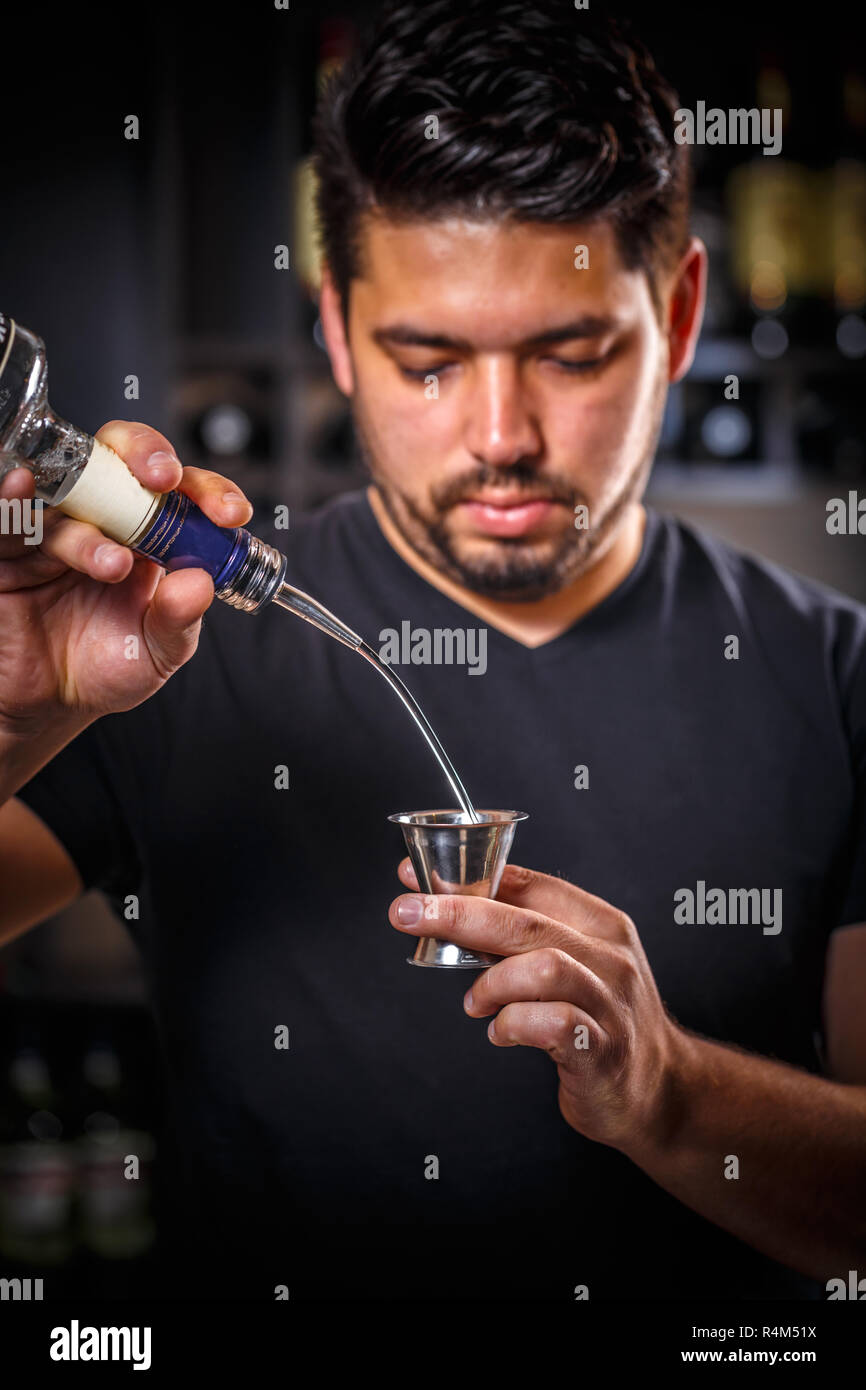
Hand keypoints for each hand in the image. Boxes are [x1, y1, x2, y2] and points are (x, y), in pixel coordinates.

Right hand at [0, 421, 252, 732]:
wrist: (49, 703)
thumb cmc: (108, 666)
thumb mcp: (158, 651)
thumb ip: (180, 619)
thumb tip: (199, 583)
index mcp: (149, 535)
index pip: (181, 490)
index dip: (207, 491)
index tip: (229, 514)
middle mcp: (101, 519)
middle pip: (120, 455)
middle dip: (146, 455)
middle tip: (164, 480)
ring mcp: (53, 528)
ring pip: (68, 492)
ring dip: (93, 523)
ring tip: (112, 565)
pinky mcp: (8, 550)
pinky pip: (6, 514)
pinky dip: (10, 497)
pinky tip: (19, 487)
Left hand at [389, 859, 687, 1152]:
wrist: (659, 1089)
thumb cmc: (601, 1019)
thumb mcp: (572, 964)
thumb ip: (522, 937)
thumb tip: (449, 907)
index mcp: (600, 923)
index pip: (531, 885)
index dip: (470, 878)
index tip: (416, 877)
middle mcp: (610, 956)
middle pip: (527, 922)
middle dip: (459, 913)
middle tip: (409, 914)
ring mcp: (611, 1002)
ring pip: (544, 967)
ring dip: (492, 983)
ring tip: (475, 1003)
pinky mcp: (603, 1050)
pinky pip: (553, 1024)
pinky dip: (513, 1025)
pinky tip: (502, 1033)